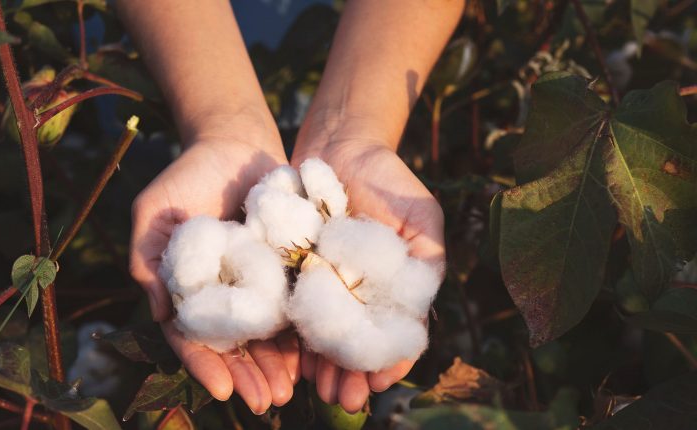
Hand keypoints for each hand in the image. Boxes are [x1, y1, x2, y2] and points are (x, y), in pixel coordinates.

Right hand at [130, 128, 299, 413]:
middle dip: (248, 377)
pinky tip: (311, 358)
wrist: (235, 142)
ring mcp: (257, 283)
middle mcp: (223, 293)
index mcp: (187, 289)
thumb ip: (148, 259)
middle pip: (234, 345)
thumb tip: (158, 314)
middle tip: (266, 403)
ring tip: (289, 392)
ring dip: (276, 367)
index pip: (192, 336)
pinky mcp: (288, 268)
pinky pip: (295, 306)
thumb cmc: (187, 174)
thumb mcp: (154, 210)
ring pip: (266, 335)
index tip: (221, 390)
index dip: (204, 364)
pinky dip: (301, 334)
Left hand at [292, 139, 444, 412]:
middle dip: (350, 373)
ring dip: (323, 365)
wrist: (339, 145)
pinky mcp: (292, 271)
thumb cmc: (388, 180)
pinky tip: (294, 360)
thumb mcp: (421, 216)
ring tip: (320, 390)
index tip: (379, 381)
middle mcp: (357, 293)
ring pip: (324, 335)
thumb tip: (422, 309)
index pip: (392, 334)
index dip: (388, 361)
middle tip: (344, 398)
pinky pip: (294, 309)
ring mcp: (324, 284)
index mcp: (391, 288)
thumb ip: (428, 259)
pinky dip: (295, 336)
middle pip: (355, 343)